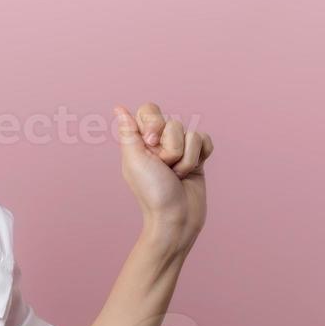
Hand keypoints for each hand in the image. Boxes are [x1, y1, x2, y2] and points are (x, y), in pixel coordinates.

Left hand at [114, 101, 213, 253]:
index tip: (151, 144)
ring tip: (177, 175)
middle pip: (174, 122)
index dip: (154, 123)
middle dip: (172, 147)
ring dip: (186, 158)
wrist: (177, 217)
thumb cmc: (152, 191)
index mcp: (139, 141)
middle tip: (164, 166)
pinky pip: (206, 140)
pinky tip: (192, 171)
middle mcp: (159, 143)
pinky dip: (201, 156)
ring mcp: (180, 150)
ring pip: (192, 133)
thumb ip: (129, 132)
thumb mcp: (135, 160)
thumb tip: (118, 107)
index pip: (150, 110)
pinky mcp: (197, 158)